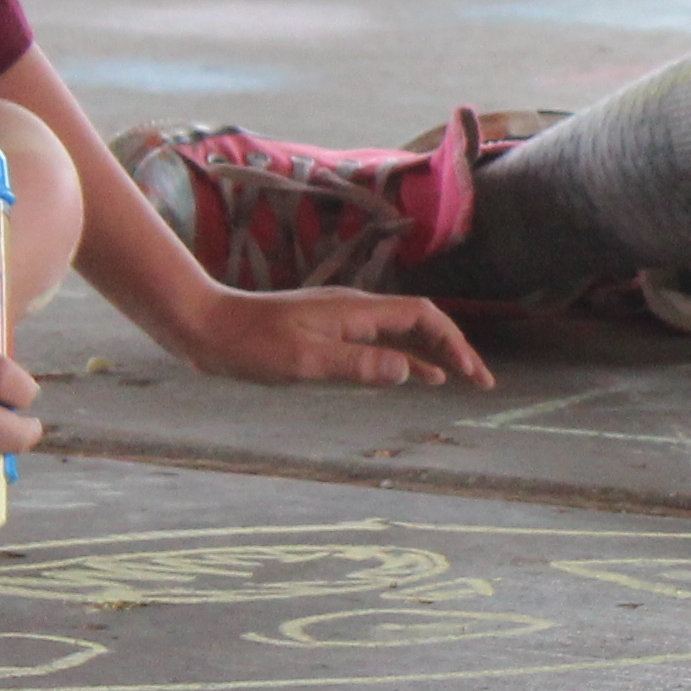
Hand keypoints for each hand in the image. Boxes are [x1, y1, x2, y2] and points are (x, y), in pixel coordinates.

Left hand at [175, 284, 494, 390]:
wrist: (209, 327)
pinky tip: (414, 375)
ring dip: (433, 353)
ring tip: (459, 380)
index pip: (421, 318)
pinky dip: (406, 355)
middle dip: (454, 348)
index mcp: (356, 310)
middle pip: (419, 321)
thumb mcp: (306, 361)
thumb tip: (411, 372)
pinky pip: (381, 339)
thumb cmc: (252, 346)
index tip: (473, 375)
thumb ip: (358, 364)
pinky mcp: (328, 329)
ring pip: (402, 331)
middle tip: (480, 382)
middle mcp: (356, 308)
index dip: (453, 344)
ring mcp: (342, 317)